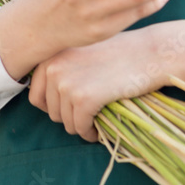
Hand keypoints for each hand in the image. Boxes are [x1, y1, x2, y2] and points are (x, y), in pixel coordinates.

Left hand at [28, 31, 155, 141]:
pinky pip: (79, 127)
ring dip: (81, 126)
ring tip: (97, 118)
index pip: (35, 95)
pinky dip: (90, 132)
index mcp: (51, 55)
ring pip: (65, 122)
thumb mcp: (80, 52)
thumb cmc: (119, 53)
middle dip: (69, 117)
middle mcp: (53, 67)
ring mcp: (67, 82)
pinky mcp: (84, 98)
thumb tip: (41, 99)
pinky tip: (100, 127)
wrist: (149, 52)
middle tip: (88, 113)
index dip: (54, 106)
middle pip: (50, 112)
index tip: (72, 107)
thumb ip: (60, 68)